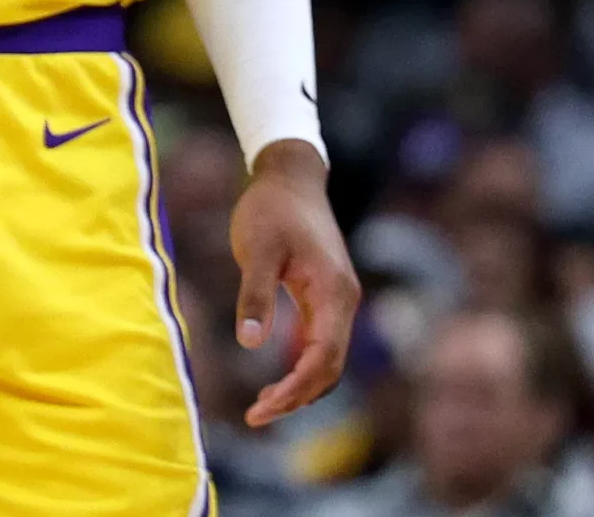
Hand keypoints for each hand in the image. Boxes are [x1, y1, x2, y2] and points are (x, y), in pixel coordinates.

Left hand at [229, 137, 359, 425]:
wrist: (289, 176)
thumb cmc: (270, 209)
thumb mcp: (255, 248)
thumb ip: (254, 294)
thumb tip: (250, 344)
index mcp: (333, 294)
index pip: (323, 359)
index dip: (295, 390)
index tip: (262, 409)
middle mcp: (344, 303)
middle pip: (330, 368)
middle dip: (296, 397)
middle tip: (255, 416)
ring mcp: (337, 301)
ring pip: (327, 360)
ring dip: (300, 387)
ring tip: (262, 407)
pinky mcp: (325, 297)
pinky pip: (320, 344)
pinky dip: (300, 367)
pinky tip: (274, 380)